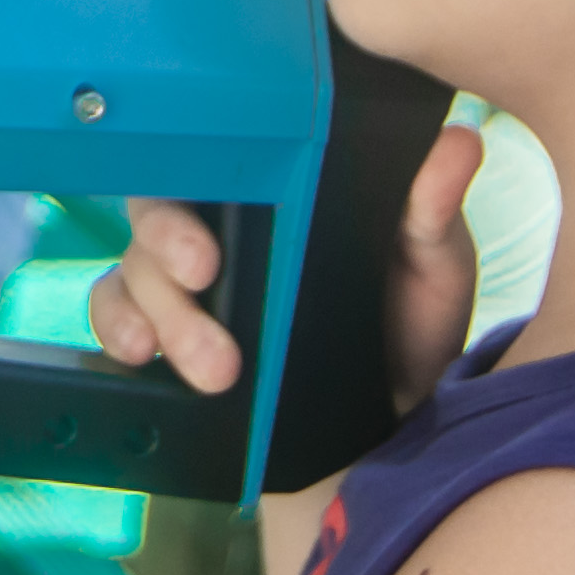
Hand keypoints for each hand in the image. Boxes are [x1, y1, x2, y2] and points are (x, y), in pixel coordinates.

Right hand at [82, 116, 489, 405]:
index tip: (215, 240)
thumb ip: (433, 213)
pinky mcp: (168, 340)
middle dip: (168, 252)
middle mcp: (221, 234)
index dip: (200, 179)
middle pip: (157, 214)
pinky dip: (117, 332)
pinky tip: (143, 358)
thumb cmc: (409, 334)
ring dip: (161, 315)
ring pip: (133, 271)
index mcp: (276, 198)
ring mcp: (189, 289)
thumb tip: (460, 142)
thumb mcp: (431, 270)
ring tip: (214, 370)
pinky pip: (114, 319)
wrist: (393, 431)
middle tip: (204, 280)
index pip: (211, 161)